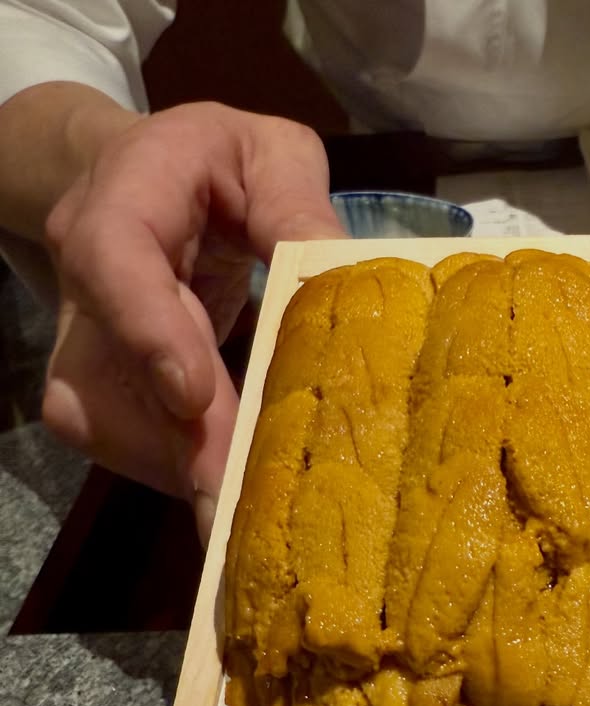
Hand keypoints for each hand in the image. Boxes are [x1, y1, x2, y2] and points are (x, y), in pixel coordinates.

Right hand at [42, 103, 345, 543]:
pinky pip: (117, 442)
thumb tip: (344, 277)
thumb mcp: (271, 156)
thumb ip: (298, 203)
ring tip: (245, 501)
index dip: (147, 329)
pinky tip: (229, 485)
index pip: (113, 258)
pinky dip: (174, 470)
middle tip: (235, 500)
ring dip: (176, 465)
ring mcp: (82, 332)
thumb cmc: (223, 165)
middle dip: (177, 438)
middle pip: (106, 365)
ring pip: (101, 417)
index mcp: (128, 194)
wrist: (154, 179)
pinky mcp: (93, 380)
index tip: (193, 395)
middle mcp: (87, 270)